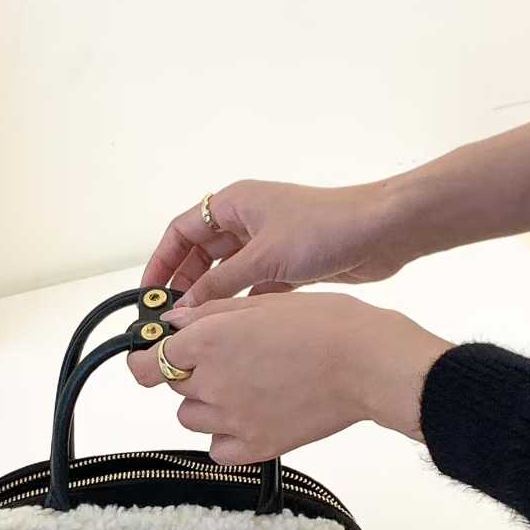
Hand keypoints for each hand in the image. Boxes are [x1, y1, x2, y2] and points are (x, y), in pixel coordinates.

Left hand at [128, 292, 452, 462]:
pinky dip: (225, 438)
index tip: (156, 357)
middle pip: (174, 386)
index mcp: (208, 340)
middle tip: (233, 362)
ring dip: (207, 405)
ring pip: (190, 418)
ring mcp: (230, 418)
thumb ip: (210, 313)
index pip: (145, 361)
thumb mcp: (263, 301)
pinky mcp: (253, 447)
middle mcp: (210, 381)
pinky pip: (216, 450)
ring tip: (246, 389)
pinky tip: (249, 419)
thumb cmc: (327, 324)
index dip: (146, 358)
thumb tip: (174, 323)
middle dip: (193, 374)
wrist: (369, 363)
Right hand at [142, 178, 419, 307]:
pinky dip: (239, 303)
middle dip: (183, 282)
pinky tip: (231, 326)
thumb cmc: (326, 227)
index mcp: (234, 203)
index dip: (162, 261)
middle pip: (200, 252)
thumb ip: (218, 285)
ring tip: (195, 325)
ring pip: (225, 272)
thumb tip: (184, 309)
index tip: (148, 292)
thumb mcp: (261, 258)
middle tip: (168, 315)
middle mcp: (248, 219)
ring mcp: (267, 242)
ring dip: (211, 296)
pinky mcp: (287, 264)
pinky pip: (250, 285)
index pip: (181, 231)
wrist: (382, 232)